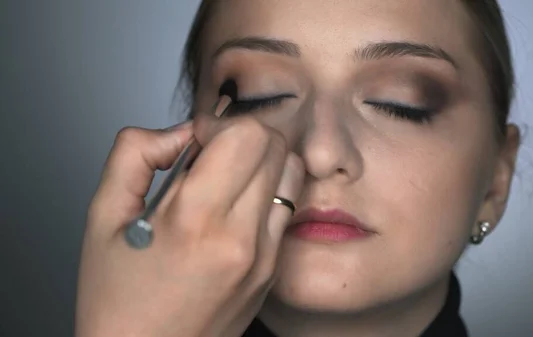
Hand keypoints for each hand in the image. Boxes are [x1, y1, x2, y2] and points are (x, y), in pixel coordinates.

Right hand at [76, 100, 304, 336]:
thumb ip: (135, 154)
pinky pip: (289, 207)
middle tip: (208, 158)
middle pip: (274, 145)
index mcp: (195, 219)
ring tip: (226, 180)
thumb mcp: (102, 217)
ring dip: (261, 161)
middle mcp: (242, 238)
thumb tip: (181, 132)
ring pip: (291, 171)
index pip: (245, 134)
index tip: (194, 141)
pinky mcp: (274, 269)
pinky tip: (236, 207)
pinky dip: (268, 192)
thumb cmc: (118, 298)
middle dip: (240, 136)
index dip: (217, 124)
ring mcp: (266, 256)